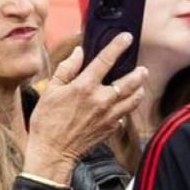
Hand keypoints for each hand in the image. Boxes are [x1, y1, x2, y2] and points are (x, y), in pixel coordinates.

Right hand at [25, 35, 148, 182]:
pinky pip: (124, 115)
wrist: (52, 152)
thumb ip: (66, 69)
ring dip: (139, 90)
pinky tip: (124, 105)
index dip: (118, 46)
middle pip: (130, 82)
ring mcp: (109, 116)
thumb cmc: (47, 121)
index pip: (106, 60)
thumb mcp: (51, 90)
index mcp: (85, 87)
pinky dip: (126, 108)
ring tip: (141, 84)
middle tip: (142, 68)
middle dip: (138, 73)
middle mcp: (101, 100)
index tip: (127, 37)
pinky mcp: (111, 129)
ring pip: (133, 99)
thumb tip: (78, 53)